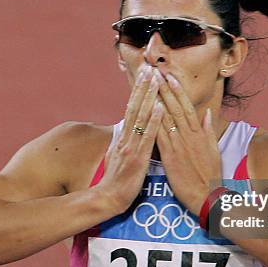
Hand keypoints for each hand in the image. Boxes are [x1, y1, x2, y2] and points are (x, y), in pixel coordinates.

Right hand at [95, 66, 162, 213]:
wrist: (107, 199)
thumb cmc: (115, 180)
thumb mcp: (115, 156)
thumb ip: (120, 140)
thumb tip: (122, 127)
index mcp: (123, 138)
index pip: (131, 108)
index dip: (138, 91)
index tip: (145, 74)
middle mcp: (125, 138)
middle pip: (135, 107)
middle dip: (143, 86)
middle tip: (151, 67)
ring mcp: (131, 147)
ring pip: (140, 117)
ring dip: (149, 97)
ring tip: (156, 79)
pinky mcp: (137, 158)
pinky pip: (147, 137)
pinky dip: (153, 121)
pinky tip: (159, 107)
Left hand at [154, 69, 221, 214]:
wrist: (206, 195)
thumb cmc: (209, 174)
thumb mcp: (213, 150)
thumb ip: (208, 130)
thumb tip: (206, 114)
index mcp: (199, 133)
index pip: (186, 107)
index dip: (177, 90)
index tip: (170, 76)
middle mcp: (189, 136)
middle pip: (174, 108)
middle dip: (165, 89)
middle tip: (156, 73)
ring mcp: (179, 145)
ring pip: (166, 118)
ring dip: (157, 100)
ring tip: (149, 85)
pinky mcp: (171, 157)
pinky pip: (161, 136)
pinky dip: (155, 122)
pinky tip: (148, 110)